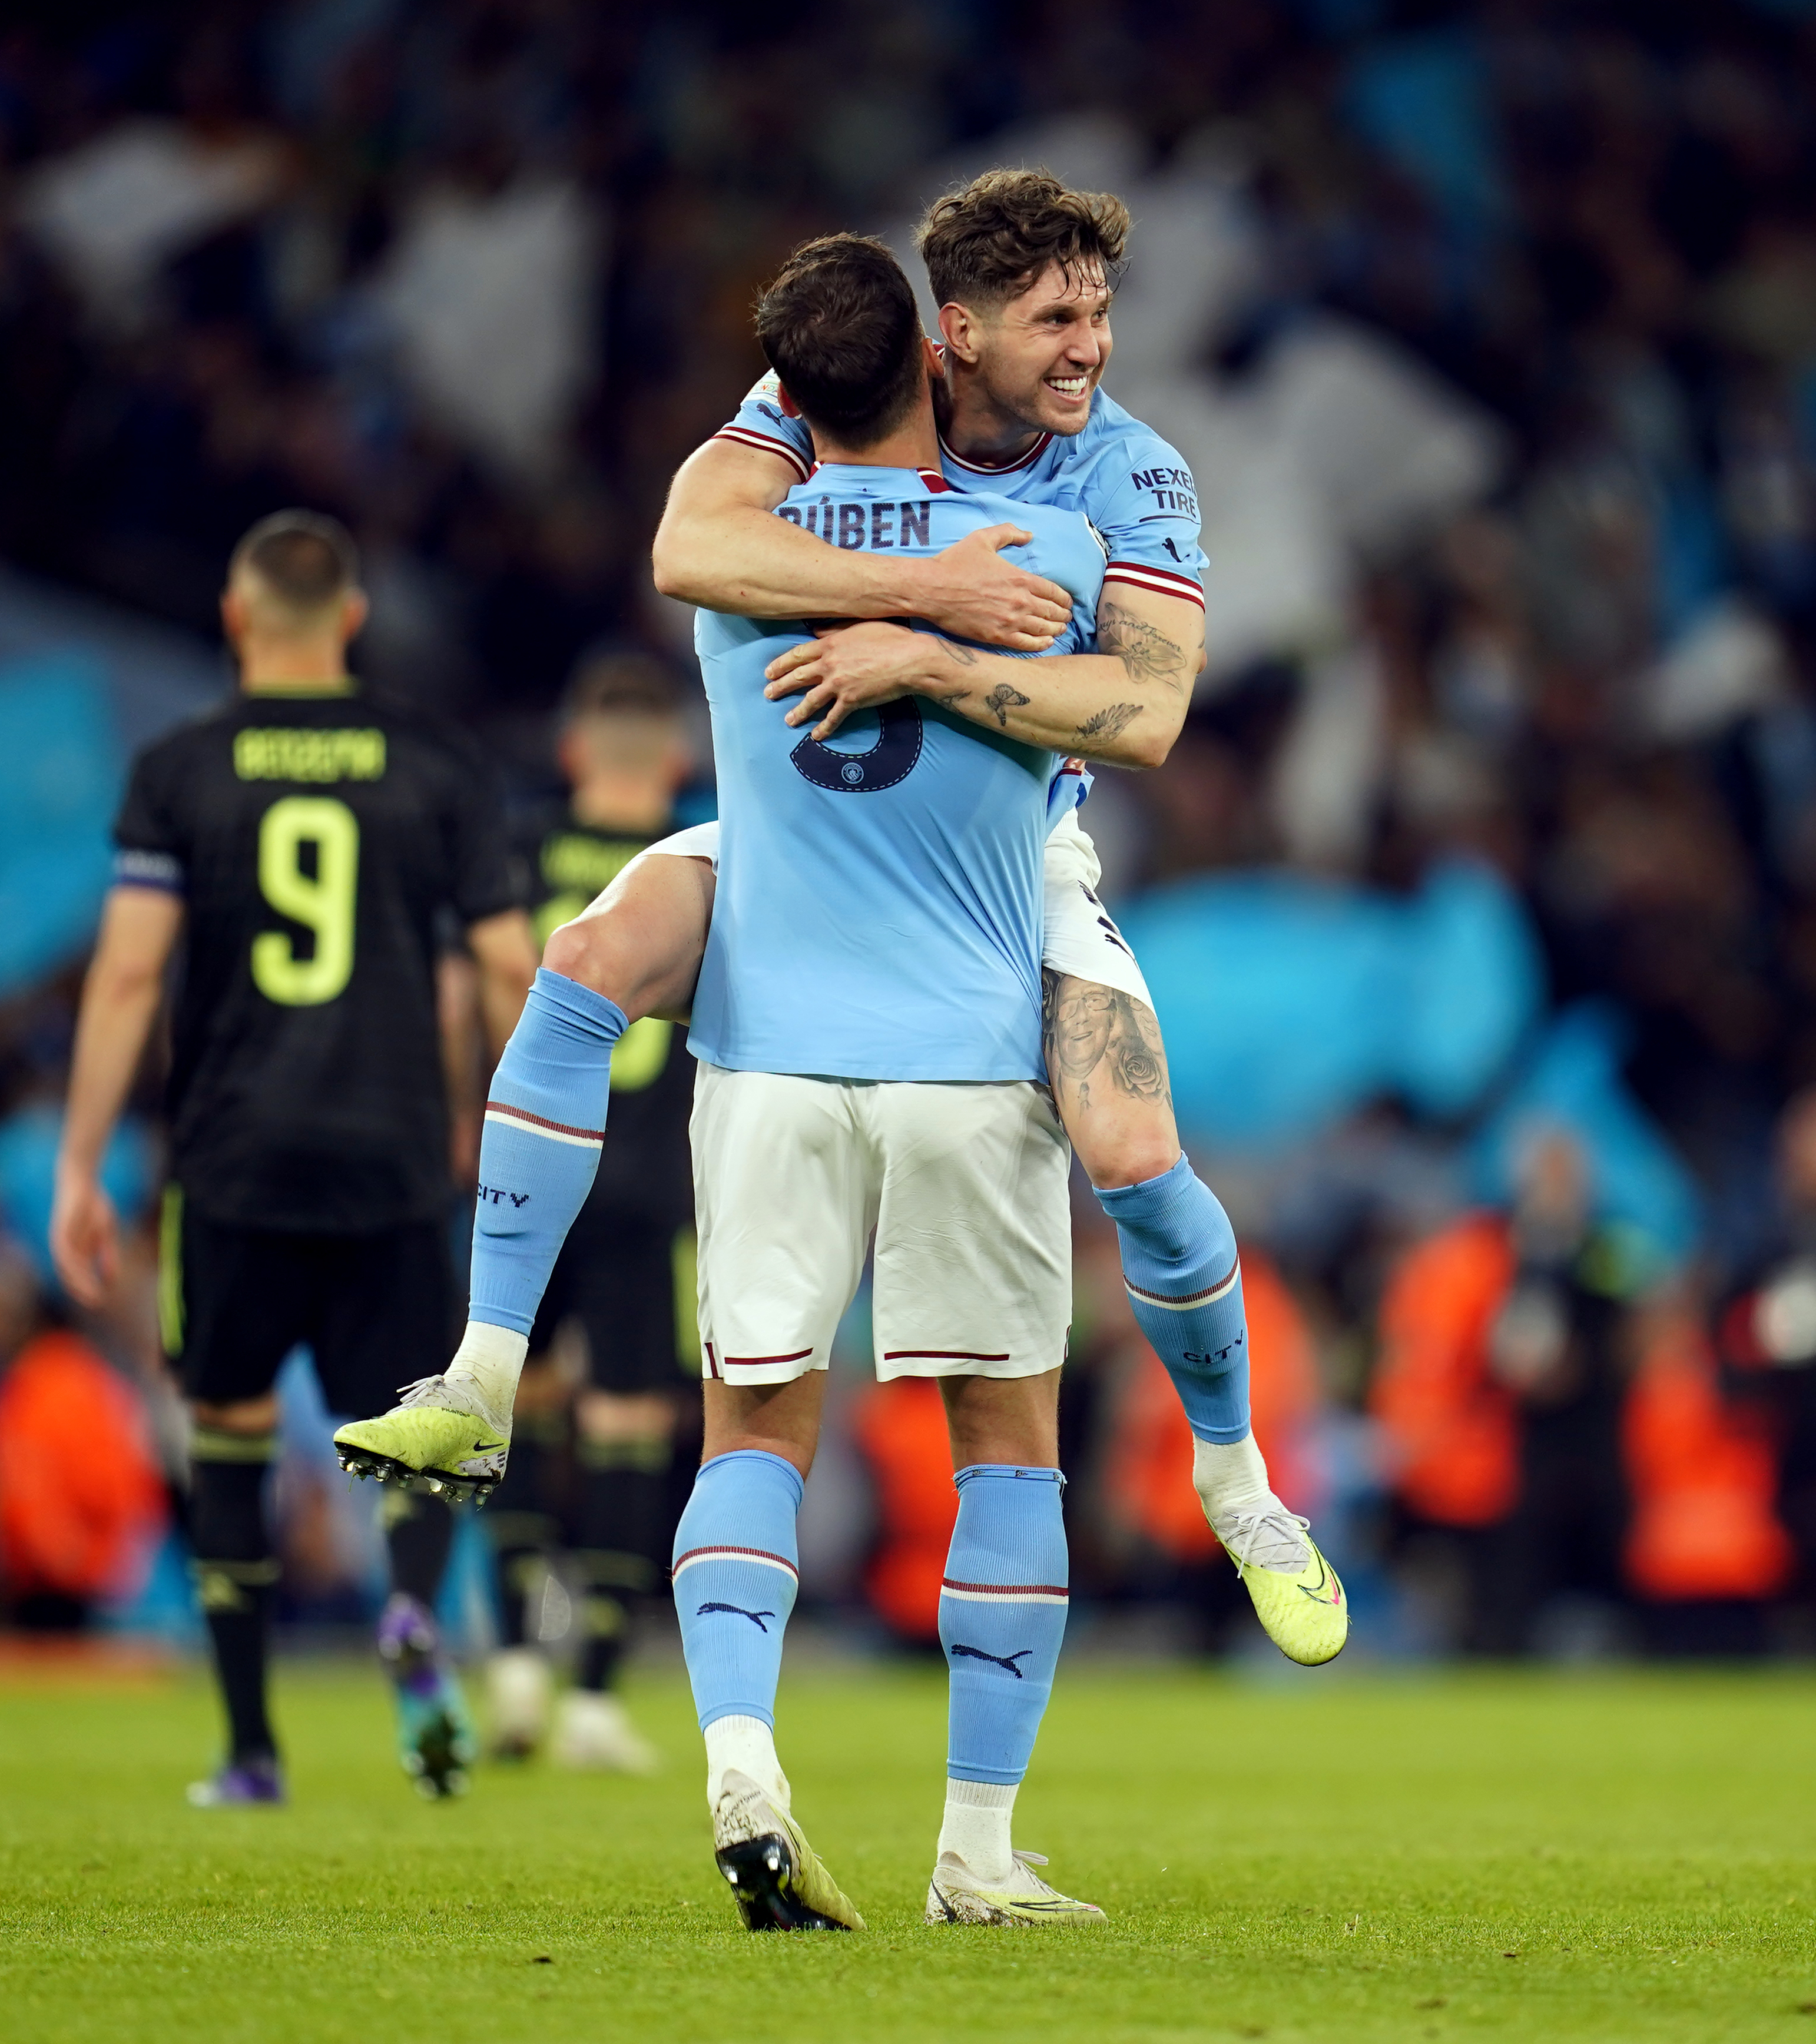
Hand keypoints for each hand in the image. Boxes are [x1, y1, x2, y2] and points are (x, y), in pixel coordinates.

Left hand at [51, 1172, 119, 1308]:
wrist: (83, 1181)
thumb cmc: (94, 1205)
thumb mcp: (106, 1233)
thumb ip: (107, 1254)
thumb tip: (112, 1279)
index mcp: (76, 1250)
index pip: (79, 1275)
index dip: (88, 1288)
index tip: (100, 1300)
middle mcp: (65, 1249)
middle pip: (71, 1275)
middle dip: (83, 1289)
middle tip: (96, 1303)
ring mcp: (61, 1241)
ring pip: (67, 1268)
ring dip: (78, 1282)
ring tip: (90, 1292)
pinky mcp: (59, 1232)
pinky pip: (64, 1253)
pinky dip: (73, 1264)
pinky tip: (82, 1271)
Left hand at [764, 622, 933, 739]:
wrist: (910, 659)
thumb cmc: (891, 638)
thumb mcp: (860, 626)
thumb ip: (835, 629)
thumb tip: (816, 631)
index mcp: (830, 644)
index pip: (798, 655)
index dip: (781, 664)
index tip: (769, 671)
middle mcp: (830, 664)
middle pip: (798, 677)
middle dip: (780, 687)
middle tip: (768, 694)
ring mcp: (839, 684)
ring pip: (811, 700)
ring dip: (798, 711)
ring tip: (788, 720)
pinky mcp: (852, 701)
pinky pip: (833, 717)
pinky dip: (824, 728)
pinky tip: (816, 736)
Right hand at [912, 525, 1072, 649]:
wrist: (932, 589)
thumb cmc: (955, 563)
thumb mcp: (983, 538)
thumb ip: (1009, 533)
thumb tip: (1029, 535)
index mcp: (1020, 578)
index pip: (1054, 591)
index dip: (1064, 598)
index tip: (1067, 602)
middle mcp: (1020, 601)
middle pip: (1052, 612)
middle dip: (1063, 616)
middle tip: (1066, 618)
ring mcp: (1010, 621)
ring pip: (1043, 630)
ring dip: (1056, 630)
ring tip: (1060, 631)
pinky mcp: (997, 637)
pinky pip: (1027, 644)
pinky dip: (1041, 644)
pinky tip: (1046, 643)